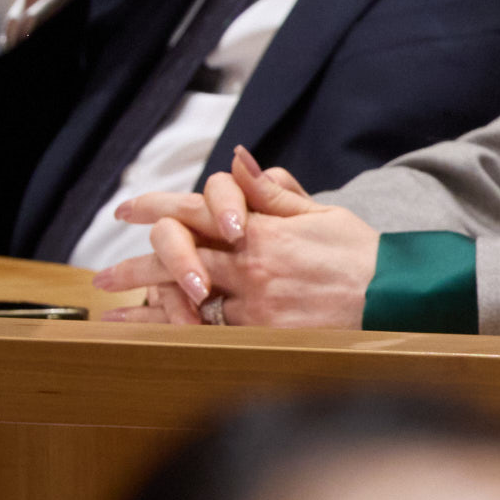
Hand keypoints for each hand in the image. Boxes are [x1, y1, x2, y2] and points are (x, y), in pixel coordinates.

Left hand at [93, 147, 379, 327]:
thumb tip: (239, 161)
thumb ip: (273, 191)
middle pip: (178, 260)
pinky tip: (158, 339)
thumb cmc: (361, 254)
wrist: (396, 296)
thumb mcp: (320, 211)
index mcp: (264, 229)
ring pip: (186, 304)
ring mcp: (255, 304)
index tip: (127, 209)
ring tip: (115, 317)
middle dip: (136, 268)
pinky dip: (180, 334)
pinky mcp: (263, 336)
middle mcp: (252, 266)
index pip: (197, 211)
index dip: (157, 208)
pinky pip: (211, 335)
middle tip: (104, 278)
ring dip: (146, 310)